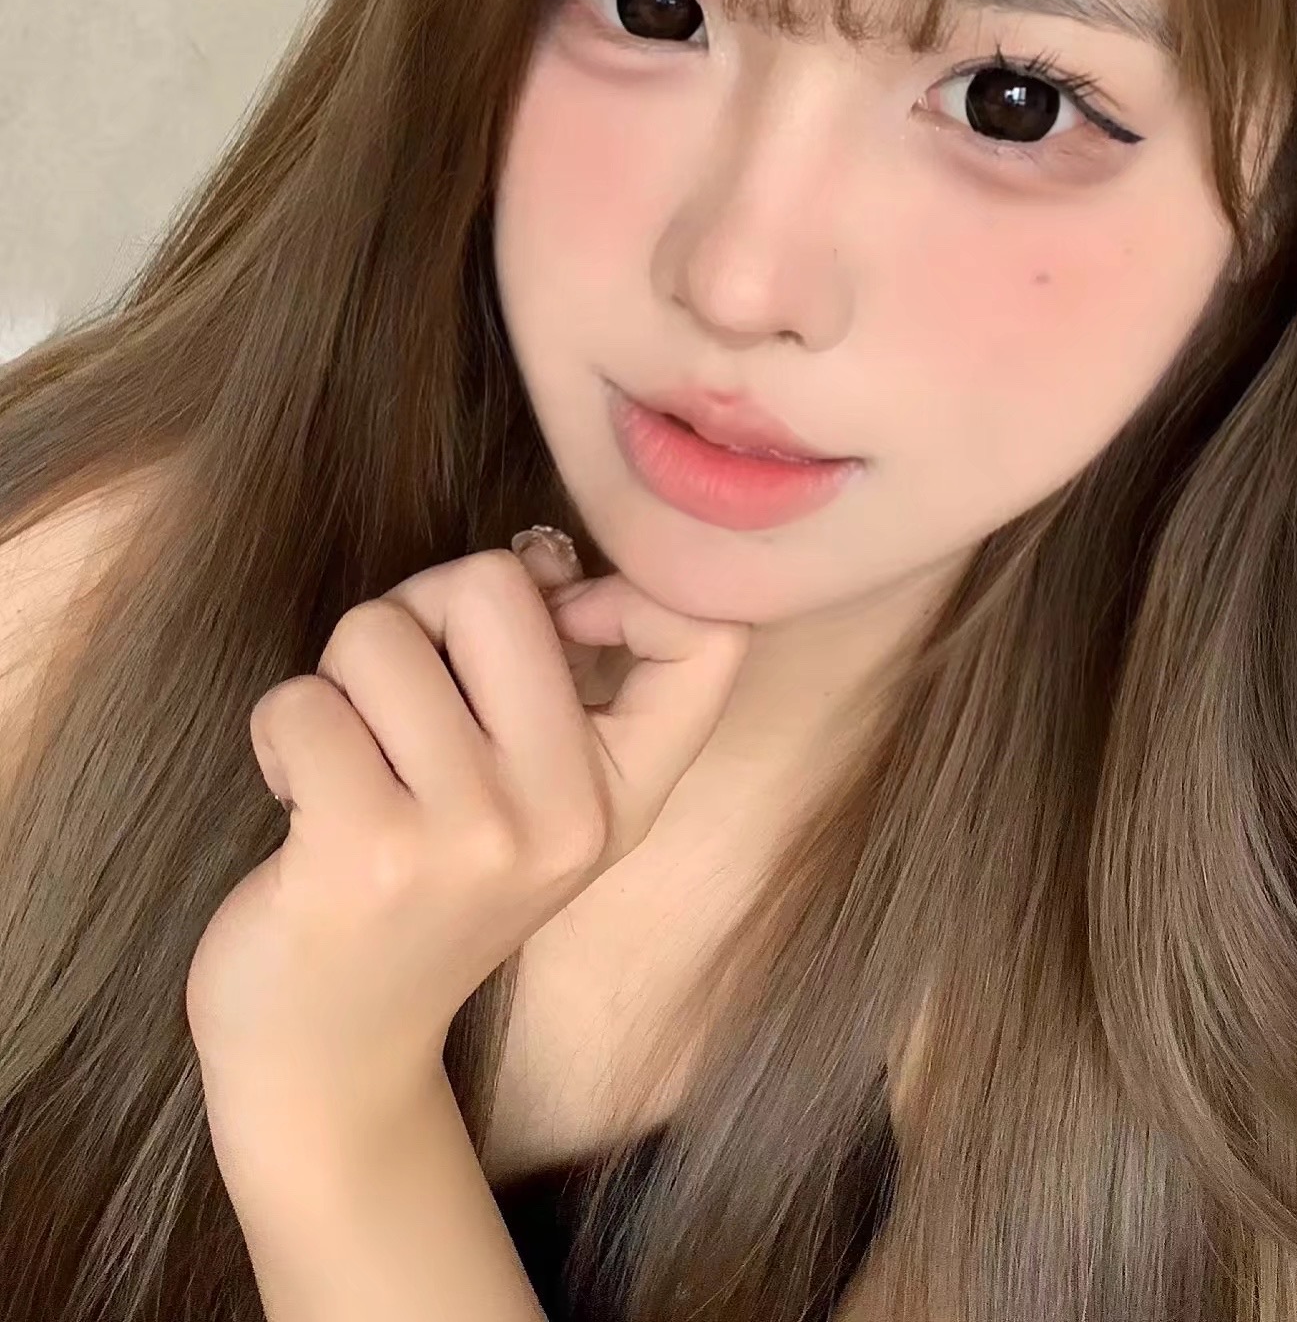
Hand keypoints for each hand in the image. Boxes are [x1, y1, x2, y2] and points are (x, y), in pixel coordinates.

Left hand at [185, 534, 750, 1134]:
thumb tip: (542, 553)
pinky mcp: (362, 853)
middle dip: (421, 613)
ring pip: (377, 631)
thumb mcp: (537, 794)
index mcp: (622, 792)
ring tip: (351, 756)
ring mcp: (468, 836)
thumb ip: (558, 671)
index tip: (561, 624)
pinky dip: (282, 730)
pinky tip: (302, 794)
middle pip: (492, 584)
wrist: (334, 1048)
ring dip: (339, 679)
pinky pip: (302, 701)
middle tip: (406, 694)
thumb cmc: (426, 883)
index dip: (626, 586)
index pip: (708, 637)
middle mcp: (563, 814)